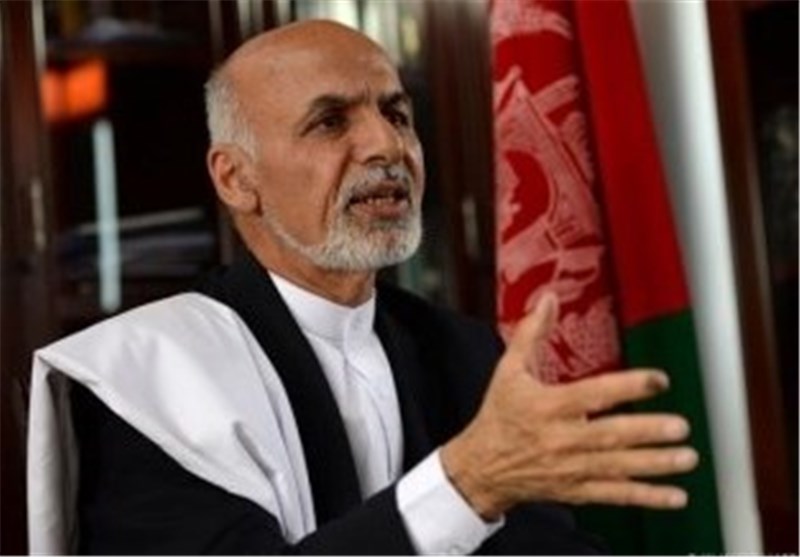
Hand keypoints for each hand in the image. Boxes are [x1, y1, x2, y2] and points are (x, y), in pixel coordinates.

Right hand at [440, 293, 697, 519]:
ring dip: (655, 464)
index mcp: (546, 407)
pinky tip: (675, 496)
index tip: (658, 380)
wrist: (481, 466)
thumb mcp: (508, 370)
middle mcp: (560, 439)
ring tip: (687, 457)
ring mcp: (569, 467)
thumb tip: (548, 299)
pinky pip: (614, 495)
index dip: (627, 387)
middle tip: (680, 426)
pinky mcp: (575, 490)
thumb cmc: (499, 414)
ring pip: (617, 467)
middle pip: (609, 436)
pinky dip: (646, 496)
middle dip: (647, 432)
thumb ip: (531, 334)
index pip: (591, 395)